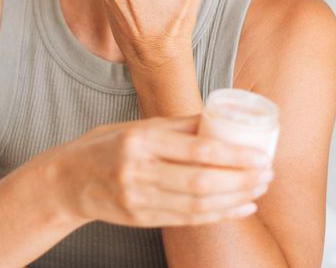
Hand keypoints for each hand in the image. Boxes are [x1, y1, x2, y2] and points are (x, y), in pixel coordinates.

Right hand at [45, 114, 273, 227]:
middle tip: (267, 174)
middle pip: (201, 181)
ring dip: (234, 199)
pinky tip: (240, 207)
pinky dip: (218, 215)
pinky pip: (187, 219)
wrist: (68, 180)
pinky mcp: (140, 218)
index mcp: (141, 140)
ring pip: (197, 204)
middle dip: (240, 180)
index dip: (234, 157)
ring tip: (259, 189)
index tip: (260, 155)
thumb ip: (177, 125)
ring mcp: (138, 198)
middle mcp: (138, 170)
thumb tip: (220, 116)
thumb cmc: (107, 146)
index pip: (196, 151)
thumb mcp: (137, 126)